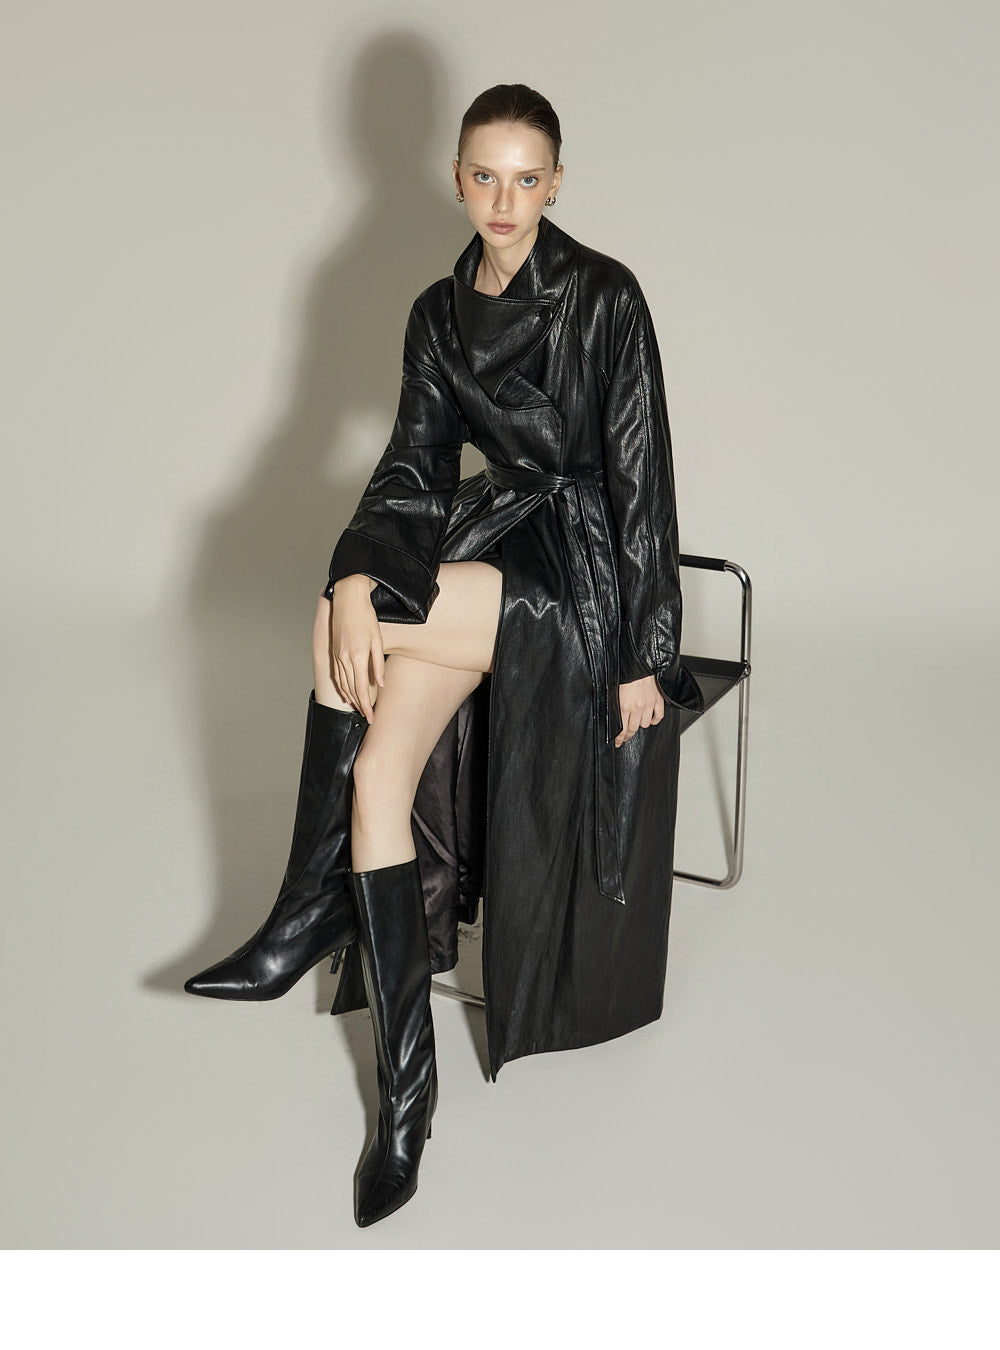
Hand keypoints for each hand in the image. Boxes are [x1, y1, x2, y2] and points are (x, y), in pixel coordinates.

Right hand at [315, 576, 384, 721]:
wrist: (347, 599)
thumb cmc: (365, 617)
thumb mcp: (378, 640)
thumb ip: (378, 664)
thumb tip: (380, 684)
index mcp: (358, 656)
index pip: (362, 689)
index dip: (366, 706)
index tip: (371, 717)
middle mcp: (345, 658)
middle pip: (351, 690)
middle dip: (359, 706)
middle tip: (367, 717)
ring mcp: (337, 655)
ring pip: (342, 684)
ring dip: (350, 698)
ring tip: (359, 708)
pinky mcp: (334, 651)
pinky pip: (337, 675)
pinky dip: (342, 687)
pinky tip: (346, 693)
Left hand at [614, 674, 663, 747]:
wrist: (640, 663)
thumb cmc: (627, 674)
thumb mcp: (616, 690)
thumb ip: (617, 705)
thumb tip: (615, 716)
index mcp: (625, 706)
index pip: (622, 729)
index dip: (619, 738)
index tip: (618, 743)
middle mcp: (637, 707)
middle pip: (633, 729)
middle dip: (628, 735)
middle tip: (625, 738)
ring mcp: (649, 705)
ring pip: (645, 724)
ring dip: (640, 725)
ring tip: (636, 723)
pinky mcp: (658, 701)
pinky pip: (658, 717)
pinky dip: (654, 720)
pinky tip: (650, 719)